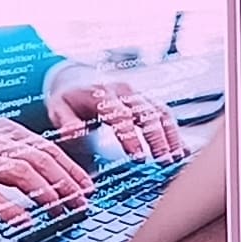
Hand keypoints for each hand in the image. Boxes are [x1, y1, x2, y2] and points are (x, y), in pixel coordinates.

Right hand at [0, 122, 87, 215]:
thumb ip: (12, 156)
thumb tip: (46, 178)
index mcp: (4, 133)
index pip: (48, 148)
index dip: (71, 168)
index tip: (88, 186)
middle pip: (42, 159)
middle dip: (67, 183)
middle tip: (81, 203)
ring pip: (23, 172)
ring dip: (47, 194)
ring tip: (60, 211)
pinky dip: (12, 209)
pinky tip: (25, 221)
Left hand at [47, 77, 185, 166]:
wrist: (77, 81)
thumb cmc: (69, 100)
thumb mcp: (58, 108)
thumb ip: (65, 121)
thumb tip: (74, 132)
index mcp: (103, 94)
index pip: (121, 116)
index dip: (131, 137)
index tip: (139, 157)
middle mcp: (125, 91)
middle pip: (147, 113)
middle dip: (158, 138)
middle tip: (163, 161)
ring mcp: (138, 95)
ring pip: (161, 113)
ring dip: (170, 135)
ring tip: (176, 158)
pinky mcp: (147, 101)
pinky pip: (164, 115)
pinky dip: (174, 132)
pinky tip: (182, 149)